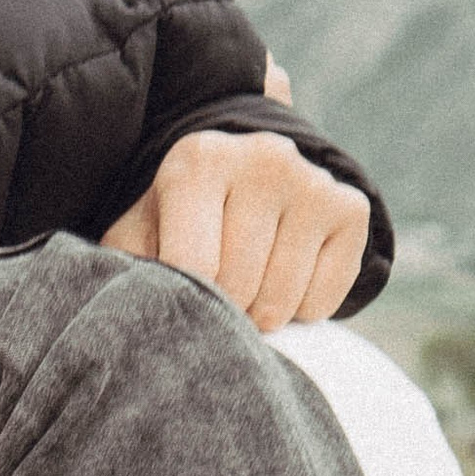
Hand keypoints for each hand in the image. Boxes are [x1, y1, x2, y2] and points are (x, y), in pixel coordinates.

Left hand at [101, 126, 366, 330]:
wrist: (244, 173)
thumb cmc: (177, 216)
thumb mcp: (139, 230)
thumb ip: (124, 265)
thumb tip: (130, 316)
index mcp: (199, 160)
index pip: (194, 266)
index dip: (187, 299)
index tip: (181, 296)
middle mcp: (262, 159)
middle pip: (239, 286)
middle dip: (223, 308)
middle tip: (214, 294)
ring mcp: (312, 181)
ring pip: (281, 300)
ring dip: (259, 314)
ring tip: (244, 286)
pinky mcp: (350, 208)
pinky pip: (322, 300)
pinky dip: (300, 310)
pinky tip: (282, 279)